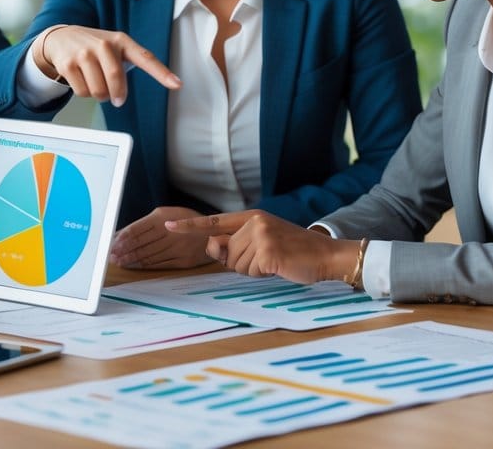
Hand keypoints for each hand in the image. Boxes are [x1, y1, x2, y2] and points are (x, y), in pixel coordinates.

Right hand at [34, 25, 179, 106]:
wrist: (61, 37)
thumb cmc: (93, 45)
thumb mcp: (114, 45)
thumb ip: (128, 62)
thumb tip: (127, 93)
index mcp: (121, 41)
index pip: (146, 58)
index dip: (162, 73)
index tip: (177, 84)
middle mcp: (104, 44)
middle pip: (116, 80)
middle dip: (117, 95)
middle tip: (116, 98)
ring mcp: (84, 53)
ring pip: (99, 91)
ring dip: (100, 95)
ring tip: (96, 83)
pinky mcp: (68, 64)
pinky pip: (82, 92)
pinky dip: (85, 94)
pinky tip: (83, 80)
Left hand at [108, 206, 209, 268]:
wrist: (213, 234)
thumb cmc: (184, 221)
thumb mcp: (166, 214)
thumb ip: (145, 223)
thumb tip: (122, 233)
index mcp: (163, 217)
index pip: (138, 229)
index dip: (123, 238)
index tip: (111, 244)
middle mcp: (170, 232)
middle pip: (141, 243)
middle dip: (124, 251)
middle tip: (111, 256)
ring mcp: (177, 247)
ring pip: (148, 255)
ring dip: (131, 260)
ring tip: (119, 262)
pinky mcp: (183, 261)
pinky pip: (159, 264)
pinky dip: (144, 265)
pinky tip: (134, 266)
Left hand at [165, 210, 359, 284]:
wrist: (326, 256)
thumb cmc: (293, 253)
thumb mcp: (262, 244)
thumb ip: (235, 245)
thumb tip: (210, 246)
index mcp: (251, 217)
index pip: (215, 222)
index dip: (190, 226)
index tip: (167, 225)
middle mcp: (254, 222)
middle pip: (226, 252)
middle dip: (241, 263)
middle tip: (268, 259)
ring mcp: (261, 235)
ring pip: (236, 264)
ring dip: (253, 270)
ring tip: (275, 261)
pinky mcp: (267, 251)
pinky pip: (249, 271)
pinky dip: (262, 274)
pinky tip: (279, 266)